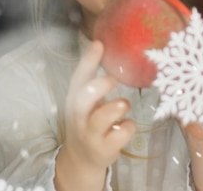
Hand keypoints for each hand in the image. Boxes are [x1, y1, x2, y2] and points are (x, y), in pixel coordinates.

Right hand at [59, 41, 135, 172]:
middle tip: (114, 79)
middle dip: (99, 86)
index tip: (100, 44)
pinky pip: (119, 136)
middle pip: (82, 100)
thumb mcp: (85, 99)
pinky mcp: (104, 149)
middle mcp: (79, 116)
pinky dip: (128, 127)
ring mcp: (90, 134)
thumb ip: (92, 75)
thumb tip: (101, 44)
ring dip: (116, 107)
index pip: (78, 78)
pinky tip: (127, 125)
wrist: (82, 159)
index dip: (88, 60)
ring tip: (124, 104)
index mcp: (75, 99)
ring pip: (101, 119)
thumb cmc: (87, 120)